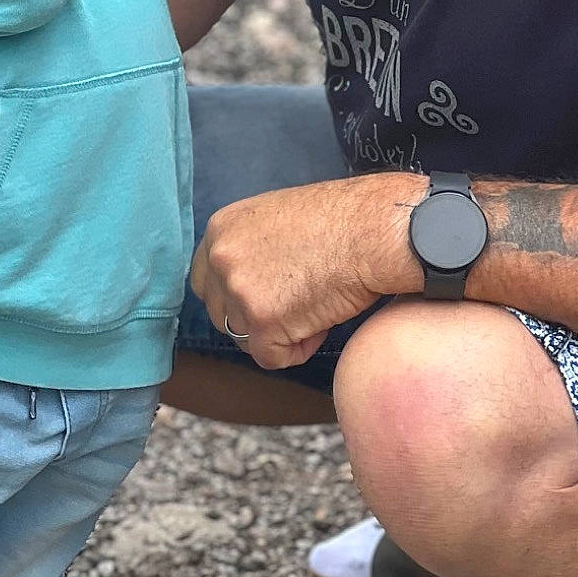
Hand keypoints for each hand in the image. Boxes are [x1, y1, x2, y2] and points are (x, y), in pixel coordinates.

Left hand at [190, 174, 424, 370]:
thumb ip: (251, 247)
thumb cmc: (341, 220)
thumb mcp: (276, 219)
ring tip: (316, 307)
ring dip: (279, 333)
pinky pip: (272, 357)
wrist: (372, 231)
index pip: (205, 280)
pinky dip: (298, 349)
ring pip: (245, 338)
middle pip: (220, 313)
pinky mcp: (262, 321)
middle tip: (296, 305)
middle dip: (255, 319)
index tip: (261, 300)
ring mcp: (239, 290)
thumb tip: (250, 279)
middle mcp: (221, 258)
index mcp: (221, 229)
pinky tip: (322, 322)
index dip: (233, 297)